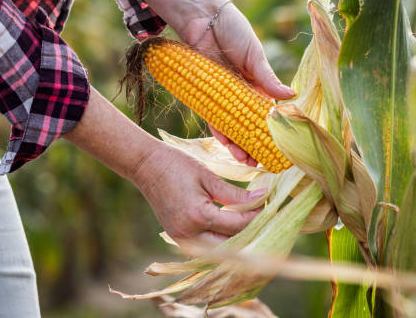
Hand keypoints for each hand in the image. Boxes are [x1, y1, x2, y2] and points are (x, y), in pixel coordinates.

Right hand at [134, 143, 265, 244]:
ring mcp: (181, 239)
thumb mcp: (208, 176)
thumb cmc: (176, 165)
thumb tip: (262, 198)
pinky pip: (206, 246)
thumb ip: (235, 194)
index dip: (256, 217)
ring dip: (236, 241)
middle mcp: (189, 234)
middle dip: (250, 235)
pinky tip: (233, 229)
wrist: (145, 165)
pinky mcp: (178, 237)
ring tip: (253, 226)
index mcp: (198, 216)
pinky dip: (221, 240)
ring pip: (218, 251)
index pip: (237, 225)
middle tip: (266, 221)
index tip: (270, 206)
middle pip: (230, 246)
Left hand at [178, 4, 294, 164]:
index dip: (272, 131)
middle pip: (248, 124)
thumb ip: (267, 77)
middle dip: (255, 144)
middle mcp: (240, 92)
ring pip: (231, 125)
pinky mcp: (204, 94)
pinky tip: (227, 145)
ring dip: (238, 144)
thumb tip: (291, 96)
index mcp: (256, 83)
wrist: (202, 18)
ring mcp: (222, 95)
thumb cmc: (232, 29)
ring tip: (245, 160)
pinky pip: (212, 117)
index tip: (279, 148)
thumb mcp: (253, 54)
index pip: (266, 113)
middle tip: (261, 162)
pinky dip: (219, 131)